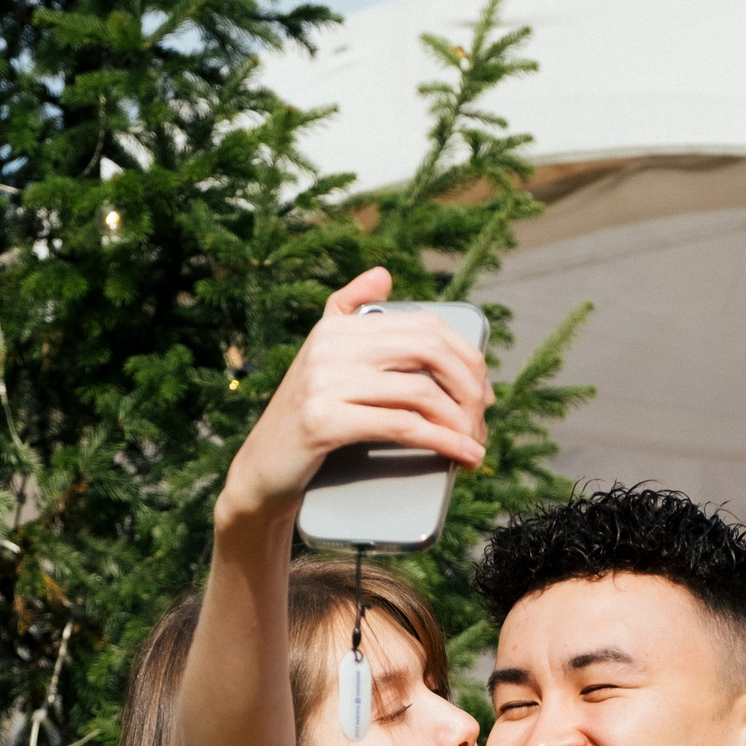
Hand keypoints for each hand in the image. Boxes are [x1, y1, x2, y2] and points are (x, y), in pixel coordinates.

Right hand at [218, 267, 490, 528]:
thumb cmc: (309, 420)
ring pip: (421, 392)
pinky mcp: (324, 422)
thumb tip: (383, 273)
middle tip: (483, 421)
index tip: (484, 391)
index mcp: (338, 327)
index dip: (466, 357)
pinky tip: (465, 457)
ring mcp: (325, 382)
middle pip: (430, 351)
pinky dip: (444, 443)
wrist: (262, 471)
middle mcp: (331, 346)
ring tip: (476, 446)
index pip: (425, 326)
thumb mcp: (326, 362)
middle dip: (470, 388)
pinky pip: (403, 426)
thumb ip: (350, 314)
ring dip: (462, 423)